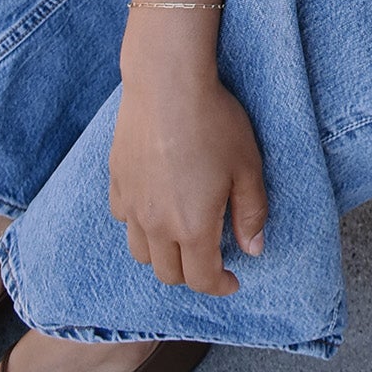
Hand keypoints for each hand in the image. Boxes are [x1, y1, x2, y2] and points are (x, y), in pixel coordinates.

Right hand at [109, 62, 267, 294]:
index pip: (201, 279)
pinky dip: (140, 225)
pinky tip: (155, 206)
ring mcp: (132, 205)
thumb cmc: (214, 123)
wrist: (167, 85)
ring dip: (162, 255)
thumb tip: (254, 249)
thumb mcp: (247, 168)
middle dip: (192, 274)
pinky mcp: (117, 182)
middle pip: (168, 274)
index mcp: (193, 227)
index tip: (233, 279)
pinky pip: (124, 219)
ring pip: (141, 253)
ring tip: (181, 237)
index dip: (219, 286)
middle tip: (211, 258)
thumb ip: (251, 213)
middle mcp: (157, 225)